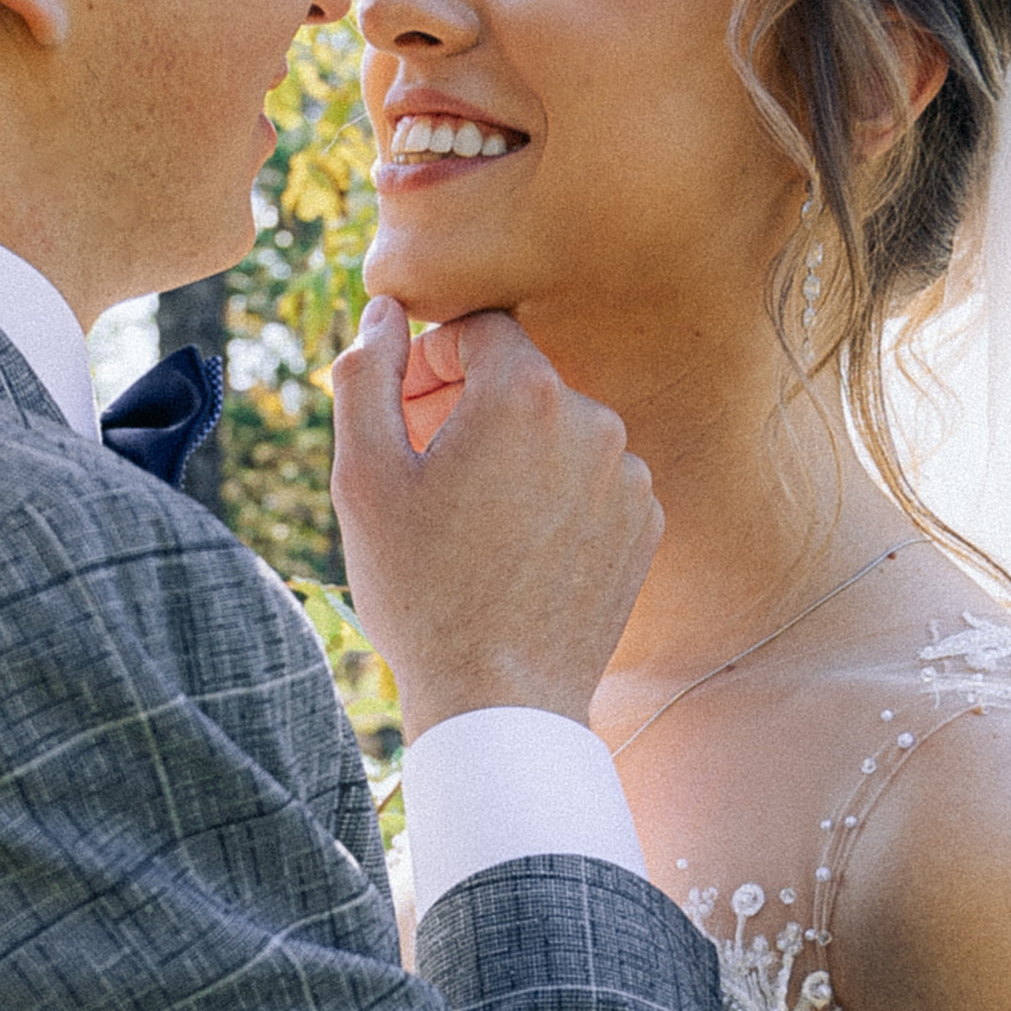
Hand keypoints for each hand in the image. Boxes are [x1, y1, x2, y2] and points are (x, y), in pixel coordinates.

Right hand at [329, 296, 659, 737]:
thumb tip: (384, 309)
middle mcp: (594, 419)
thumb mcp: (363, 476)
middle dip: (471, 409)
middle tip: (426, 476)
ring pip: (557, 434)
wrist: (500, 701)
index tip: (406, 412)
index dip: (433, 361)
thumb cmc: (421, 591)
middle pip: (522, 382)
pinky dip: (554, 500)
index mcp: (526, 392)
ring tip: (472, 526)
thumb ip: (367, 373)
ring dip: (515, 456)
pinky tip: (517, 554)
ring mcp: (629, 476)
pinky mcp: (646, 526)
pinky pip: (591, 484)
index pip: (480, 328)